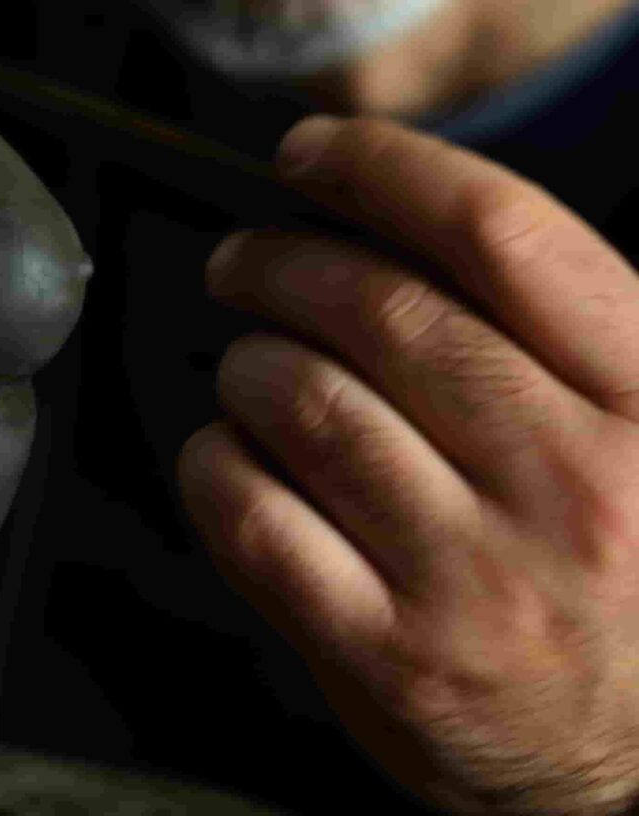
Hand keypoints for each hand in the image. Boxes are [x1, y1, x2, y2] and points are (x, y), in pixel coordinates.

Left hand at [177, 113, 638, 815]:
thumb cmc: (627, 551)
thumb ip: (539, 314)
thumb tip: (373, 202)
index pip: (497, 228)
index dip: (381, 167)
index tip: (310, 154)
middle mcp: (574, 481)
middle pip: (380, 308)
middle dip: (282, 262)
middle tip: (244, 263)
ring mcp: (480, 578)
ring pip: (303, 401)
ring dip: (249, 362)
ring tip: (253, 368)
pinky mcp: (394, 661)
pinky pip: (253, 515)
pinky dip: (217, 462)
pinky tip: (234, 456)